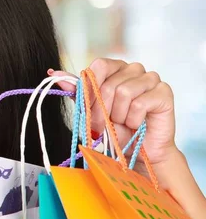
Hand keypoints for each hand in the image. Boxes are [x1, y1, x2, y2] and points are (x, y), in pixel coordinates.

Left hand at [51, 58, 177, 181]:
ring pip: (124, 92)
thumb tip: (54, 74)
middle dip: (102, 110)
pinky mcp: (164, 92)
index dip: (91, 90)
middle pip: (109, 83)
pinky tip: (137, 124)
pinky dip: (133, 120)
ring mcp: (151, 78)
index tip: (90, 108)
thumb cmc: (115, 128)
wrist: (137, 151)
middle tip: (105, 123)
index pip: (98, 67)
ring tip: (123, 123)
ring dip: (118, 116)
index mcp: (115, 68)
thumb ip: (76, 90)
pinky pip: (140, 104)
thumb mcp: (90, 109)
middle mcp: (134, 68)